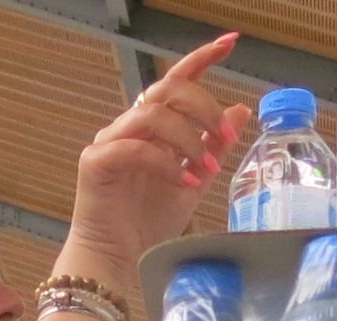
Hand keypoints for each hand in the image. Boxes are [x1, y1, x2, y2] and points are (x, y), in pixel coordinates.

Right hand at [59, 35, 252, 284]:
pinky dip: (166, 163)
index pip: (176, 80)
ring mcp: (109, 142)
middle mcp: (129, 127)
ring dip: (187, 139)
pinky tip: (185, 181)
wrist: (118, 261)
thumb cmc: (147, 224)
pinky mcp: (96, 163)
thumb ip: (213, 145)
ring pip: (152, 116)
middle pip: (168, 90)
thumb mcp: (194, 179)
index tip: (230, 43)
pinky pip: (135, 149)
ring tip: (206, 168)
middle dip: (204, 108)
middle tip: (228, 136)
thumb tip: (240, 111)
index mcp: (152, 127)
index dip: (202, 58)